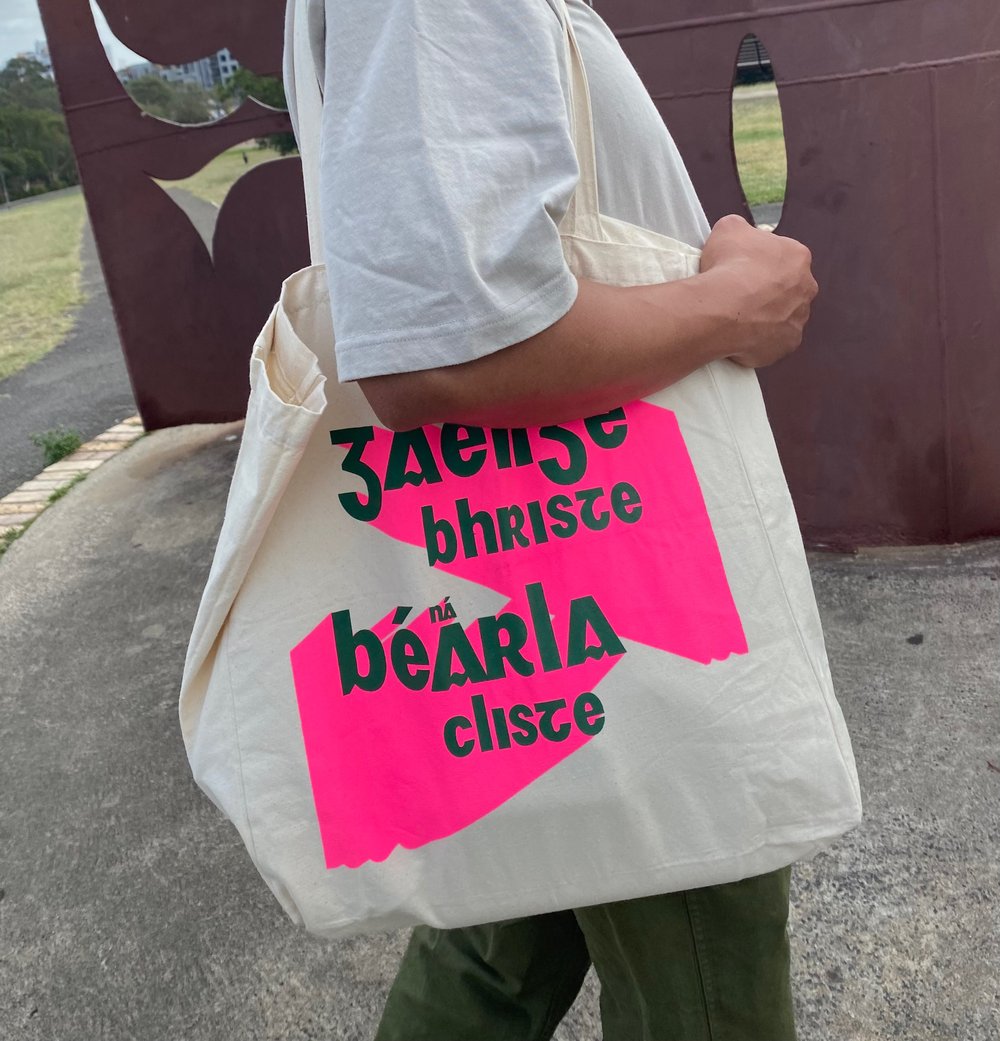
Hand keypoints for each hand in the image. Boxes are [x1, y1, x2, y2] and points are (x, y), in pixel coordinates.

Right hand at [698, 214, 817, 367]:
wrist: (722, 308)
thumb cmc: (728, 266)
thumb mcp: (728, 229)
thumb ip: (740, 229)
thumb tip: (739, 234)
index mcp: (797, 256)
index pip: (782, 258)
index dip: (760, 264)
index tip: (742, 270)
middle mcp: (806, 288)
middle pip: (788, 289)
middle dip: (769, 292)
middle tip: (741, 296)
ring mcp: (799, 319)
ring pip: (783, 317)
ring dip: (766, 317)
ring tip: (738, 319)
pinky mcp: (787, 345)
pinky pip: (774, 342)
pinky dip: (760, 340)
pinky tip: (740, 335)